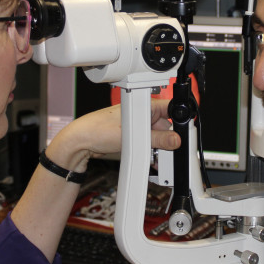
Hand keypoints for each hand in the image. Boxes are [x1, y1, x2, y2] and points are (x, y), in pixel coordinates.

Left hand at [47, 99, 180, 171]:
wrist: (81, 142)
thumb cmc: (97, 130)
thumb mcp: (131, 136)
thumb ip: (156, 139)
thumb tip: (175, 140)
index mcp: (145, 104)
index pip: (171, 109)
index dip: (179, 122)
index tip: (182, 136)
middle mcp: (144, 113)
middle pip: (168, 127)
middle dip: (169, 140)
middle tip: (167, 152)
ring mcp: (140, 125)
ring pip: (160, 137)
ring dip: (160, 148)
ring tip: (156, 158)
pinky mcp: (136, 136)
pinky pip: (150, 143)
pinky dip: (152, 151)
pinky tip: (151, 159)